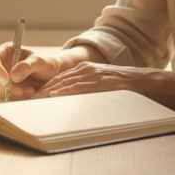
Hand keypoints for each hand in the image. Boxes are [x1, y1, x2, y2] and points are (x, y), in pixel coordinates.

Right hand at [0, 43, 61, 100]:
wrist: (53, 75)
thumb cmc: (46, 63)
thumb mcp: (40, 61)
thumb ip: (27, 66)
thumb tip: (12, 76)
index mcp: (6, 52)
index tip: (6, 80)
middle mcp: (2, 65)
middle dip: (4, 86)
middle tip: (20, 91)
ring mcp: (3, 78)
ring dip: (12, 93)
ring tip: (30, 90)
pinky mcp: (8, 90)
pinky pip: (5, 96)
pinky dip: (16, 98)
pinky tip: (29, 93)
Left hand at [35, 62, 158, 97]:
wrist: (145, 82)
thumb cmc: (124, 88)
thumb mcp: (102, 86)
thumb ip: (88, 91)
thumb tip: (73, 104)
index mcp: (86, 70)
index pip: (60, 79)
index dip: (46, 88)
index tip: (34, 97)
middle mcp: (86, 69)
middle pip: (58, 80)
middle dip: (43, 90)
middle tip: (29, 101)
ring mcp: (92, 75)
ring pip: (65, 82)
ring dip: (49, 92)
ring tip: (36, 100)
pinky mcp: (99, 82)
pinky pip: (79, 86)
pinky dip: (65, 91)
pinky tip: (55, 96)